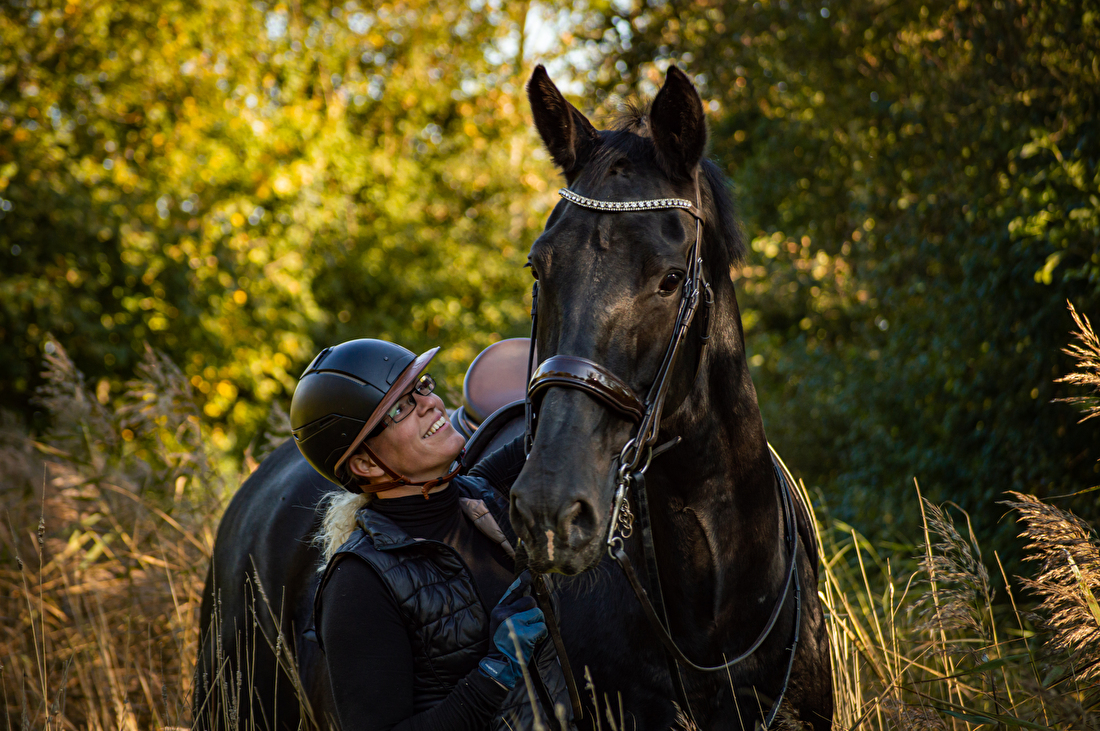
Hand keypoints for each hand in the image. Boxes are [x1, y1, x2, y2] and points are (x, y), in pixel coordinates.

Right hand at [478, 571, 547, 688]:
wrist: (499, 665)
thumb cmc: (502, 643)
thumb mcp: (499, 623)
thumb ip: (510, 608)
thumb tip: (527, 592)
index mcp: (498, 610)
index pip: (512, 591)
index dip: (523, 581)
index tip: (530, 573)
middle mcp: (505, 614)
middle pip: (530, 601)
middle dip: (534, 612)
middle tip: (528, 624)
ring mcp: (514, 624)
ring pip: (538, 614)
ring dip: (538, 625)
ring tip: (528, 635)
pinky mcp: (524, 634)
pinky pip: (542, 627)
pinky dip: (540, 635)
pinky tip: (531, 642)